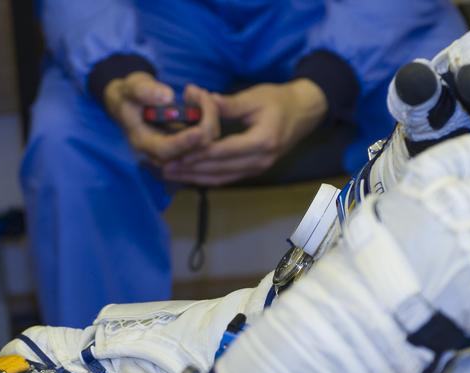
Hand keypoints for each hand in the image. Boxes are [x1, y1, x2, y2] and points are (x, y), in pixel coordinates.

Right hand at [103, 73, 218, 164]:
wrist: (131, 101)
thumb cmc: (129, 95)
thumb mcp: (131, 88)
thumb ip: (145, 91)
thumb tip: (167, 97)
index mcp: (143, 142)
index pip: (165, 150)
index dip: (183, 142)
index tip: (199, 130)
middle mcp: (160, 152)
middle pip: (191, 150)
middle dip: (204, 121)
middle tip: (199, 92)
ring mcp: (175, 149)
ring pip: (204, 142)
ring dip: (209, 115)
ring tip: (197, 91)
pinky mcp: (186, 142)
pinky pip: (206, 135)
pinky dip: (209, 115)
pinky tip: (200, 97)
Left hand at [161, 79, 325, 185]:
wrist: (305, 112)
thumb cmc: (280, 100)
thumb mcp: (254, 97)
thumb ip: (226, 104)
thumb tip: (199, 98)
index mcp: (261, 141)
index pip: (223, 152)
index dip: (197, 154)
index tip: (175, 154)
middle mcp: (260, 160)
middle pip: (219, 170)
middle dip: (190, 170)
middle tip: (164, 167)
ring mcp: (259, 168)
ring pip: (221, 178)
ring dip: (195, 178)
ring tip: (171, 174)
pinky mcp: (255, 170)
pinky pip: (228, 178)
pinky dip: (207, 178)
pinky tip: (190, 176)